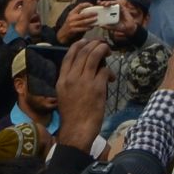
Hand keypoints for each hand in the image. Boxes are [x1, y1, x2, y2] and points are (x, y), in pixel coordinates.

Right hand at [56, 33, 111, 148]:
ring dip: (103, 49)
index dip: (80, 44)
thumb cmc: (72, 115)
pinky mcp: (97, 87)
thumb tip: (86, 67)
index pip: (69, 54)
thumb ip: (72, 80)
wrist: (76, 131)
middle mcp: (71, 77)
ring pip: (95, 55)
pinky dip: (109, 71)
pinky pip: (104, 70)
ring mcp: (84, 81)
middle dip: (95, 44)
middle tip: (102, 45)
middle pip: (84, 51)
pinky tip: (111, 78)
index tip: (88, 42)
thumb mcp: (65, 94)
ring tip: (108, 51)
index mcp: (62, 79)